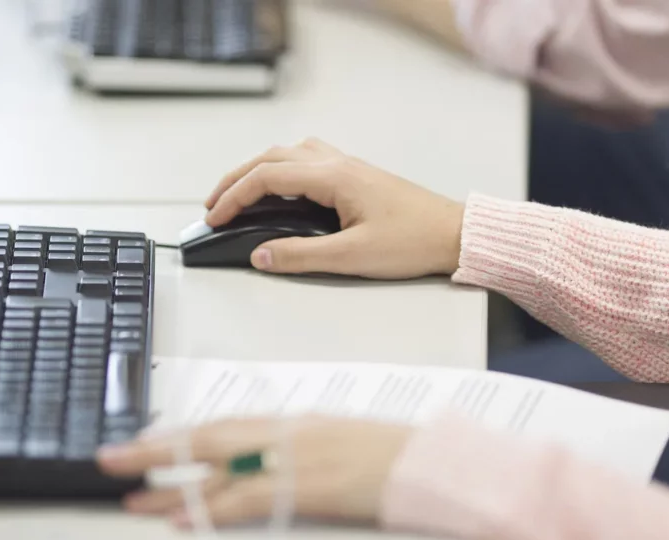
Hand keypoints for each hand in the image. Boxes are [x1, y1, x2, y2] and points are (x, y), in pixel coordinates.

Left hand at [97, 416, 412, 527]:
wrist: (432, 465)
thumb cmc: (390, 453)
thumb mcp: (334, 437)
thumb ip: (292, 445)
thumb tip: (256, 459)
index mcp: (291, 420)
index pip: (221, 425)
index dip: (179, 433)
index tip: (145, 441)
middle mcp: (285, 434)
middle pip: (206, 439)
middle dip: (156, 451)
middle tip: (113, 459)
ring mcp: (294, 461)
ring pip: (218, 471)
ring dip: (171, 487)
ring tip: (132, 498)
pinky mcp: (306, 491)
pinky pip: (247, 501)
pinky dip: (211, 510)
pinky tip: (182, 518)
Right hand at [204, 138, 464, 277]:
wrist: (455, 234)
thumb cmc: (414, 242)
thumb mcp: (352, 257)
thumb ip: (301, 256)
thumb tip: (260, 256)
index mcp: (333, 177)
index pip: (267, 177)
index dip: (234, 197)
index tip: (214, 217)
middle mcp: (337, 164)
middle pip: (270, 158)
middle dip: (235, 180)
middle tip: (213, 205)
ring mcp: (347, 166)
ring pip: (287, 154)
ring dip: (256, 170)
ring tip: (237, 194)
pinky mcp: (355, 176)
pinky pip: (305, 159)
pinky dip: (279, 169)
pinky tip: (279, 188)